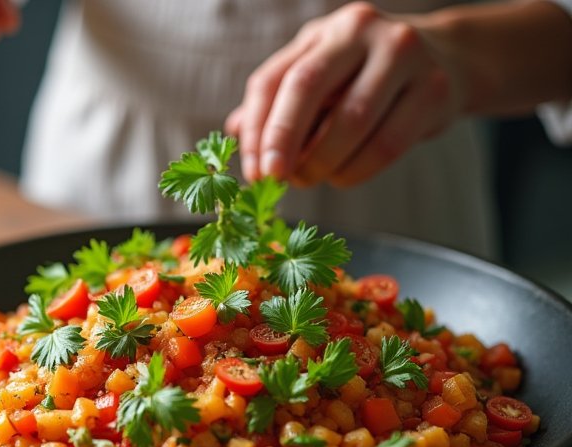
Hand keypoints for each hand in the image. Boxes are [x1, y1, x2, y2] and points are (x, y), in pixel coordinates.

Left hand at [225, 2, 464, 187]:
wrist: (449, 60)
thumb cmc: (366, 76)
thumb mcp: (320, 77)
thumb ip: (279, 101)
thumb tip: (234, 131)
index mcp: (323, 31)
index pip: (275, 78)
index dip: (257, 128)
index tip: (253, 170)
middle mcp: (361, 32)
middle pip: (307, 86)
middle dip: (283, 139)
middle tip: (275, 178)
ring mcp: (403, 55)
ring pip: (350, 121)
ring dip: (322, 162)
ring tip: (309, 179)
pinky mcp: (434, 89)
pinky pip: (386, 143)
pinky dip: (356, 170)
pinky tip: (342, 176)